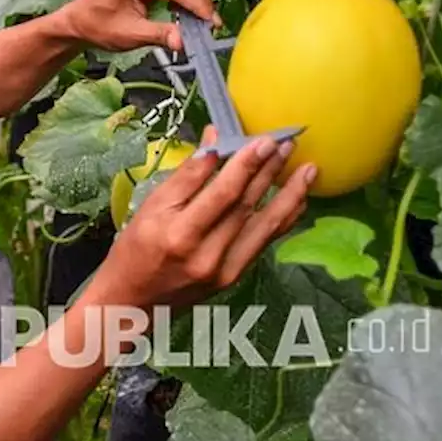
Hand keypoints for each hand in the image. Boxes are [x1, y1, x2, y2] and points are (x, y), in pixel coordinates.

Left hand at [57, 0, 216, 52]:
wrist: (81, 20)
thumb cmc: (97, 26)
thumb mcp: (128, 35)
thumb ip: (158, 35)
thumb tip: (183, 41)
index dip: (198, 4)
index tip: (212, 24)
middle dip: (202, 1)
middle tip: (209, 29)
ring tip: (200, 23)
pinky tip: (189, 13)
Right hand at [96, 126, 313, 310]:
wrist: (132, 299)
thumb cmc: (135, 248)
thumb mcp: (150, 207)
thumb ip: (186, 176)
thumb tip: (215, 141)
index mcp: (180, 233)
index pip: (221, 193)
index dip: (245, 165)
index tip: (263, 141)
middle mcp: (206, 255)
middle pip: (245, 205)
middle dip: (269, 171)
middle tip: (287, 143)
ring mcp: (224, 270)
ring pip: (263, 225)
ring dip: (289, 194)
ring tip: (308, 169)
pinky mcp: (235, 277)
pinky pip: (264, 242)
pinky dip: (284, 219)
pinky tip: (298, 200)